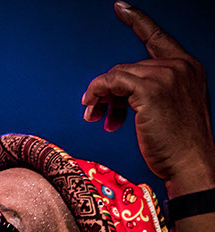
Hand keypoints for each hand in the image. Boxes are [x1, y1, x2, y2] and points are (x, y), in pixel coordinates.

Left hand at [82, 1, 214, 195]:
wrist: (190, 164)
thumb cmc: (177, 146)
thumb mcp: (167, 112)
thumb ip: (147, 94)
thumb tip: (113, 95)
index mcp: (187, 68)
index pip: (158, 37)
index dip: (138, 21)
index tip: (120, 7)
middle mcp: (179, 66)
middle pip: (128, 66)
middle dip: (108, 91)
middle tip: (94, 112)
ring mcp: (166, 75)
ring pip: (117, 74)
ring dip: (99, 95)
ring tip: (93, 117)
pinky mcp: (150, 89)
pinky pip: (111, 82)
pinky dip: (97, 93)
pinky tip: (93, 109)